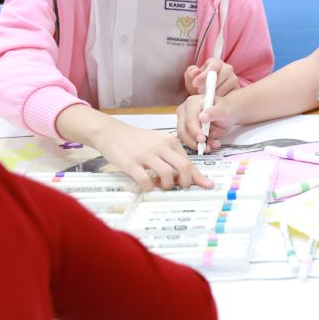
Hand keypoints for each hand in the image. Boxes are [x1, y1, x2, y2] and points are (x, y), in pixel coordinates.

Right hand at [89, 121, 212, 190]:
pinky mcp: (131, 163)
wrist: (112, 132)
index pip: (189, 161)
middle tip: (180, 187)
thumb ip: (172, 155)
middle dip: (186, 182)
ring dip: (167, 185)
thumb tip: (187, 174)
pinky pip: (145, 180)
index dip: (197, 176)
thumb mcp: (159, 142)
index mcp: (170, 141)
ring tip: (160, 185)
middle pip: (183, 167)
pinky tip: (147, 186)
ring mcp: (145, 155)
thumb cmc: (138, 140)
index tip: (206, 184)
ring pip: (167, 174)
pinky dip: (149, 187)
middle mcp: (161, 147)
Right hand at [176, 94, 237, 151]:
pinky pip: (191, 142)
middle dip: (193, 140)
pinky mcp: (189, 133)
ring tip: (210, 147)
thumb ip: (213, 112)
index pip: (189, 118)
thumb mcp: (223, 109)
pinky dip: (200, 146)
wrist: (229, 114)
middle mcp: (186, 112)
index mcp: (192, 103)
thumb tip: (202, 117)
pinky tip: (210, 145)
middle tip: (205, 146)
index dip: (194, 129)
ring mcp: (186, 123)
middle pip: (183, 130)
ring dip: (197, 145)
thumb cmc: (225, 108)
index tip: (202, 138)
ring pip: (185, 138)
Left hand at [184, 57, 239, 96]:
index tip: (195, 83)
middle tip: (199, 92)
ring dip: (215, 92)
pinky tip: (214, 100)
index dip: (204, 75)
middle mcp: (227, 68)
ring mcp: (233, 78)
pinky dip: (221, 98)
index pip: (214, 66)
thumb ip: (190, 73)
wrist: (208, 94)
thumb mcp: (191, 78)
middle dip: (210, 84)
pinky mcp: (237, 89)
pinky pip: (230, 93)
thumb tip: (195, 72)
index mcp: (215, 62)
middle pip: (223, 74)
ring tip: (206, 96)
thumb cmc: (200, 84)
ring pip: (226, 85)